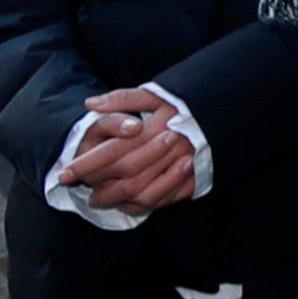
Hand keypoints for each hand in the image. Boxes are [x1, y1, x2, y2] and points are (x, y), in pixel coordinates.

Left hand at [53, 90, 198, 217]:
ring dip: (116, 200)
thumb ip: (123, 98)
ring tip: (98, 198)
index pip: (113, 152)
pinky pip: (162, 200)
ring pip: (142, 194)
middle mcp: (168, 152)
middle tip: (80, 187)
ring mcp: (182, 169)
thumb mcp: (158, 93)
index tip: (65, 172)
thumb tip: (90, 104)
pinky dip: (139, 206)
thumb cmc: (189, 103)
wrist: (232, 113)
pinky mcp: (193, 181)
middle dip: (98, 186)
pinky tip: (125, 202)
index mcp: (155, 130)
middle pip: (125, 177)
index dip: (86, 164)